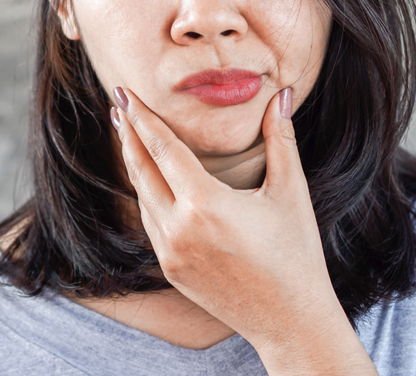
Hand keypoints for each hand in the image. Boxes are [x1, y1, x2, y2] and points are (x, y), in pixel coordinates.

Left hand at [110, 86, 339, 349]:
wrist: (290, 320)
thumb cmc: (296, 253)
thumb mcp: (290, 192)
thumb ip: (281, 138)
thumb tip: (283, 94)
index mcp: (206, 204)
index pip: (163, 148)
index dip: (142, 118)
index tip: (124, 94)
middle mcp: (179, 229)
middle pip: (142, 169)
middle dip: (128, 135)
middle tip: (119, 105)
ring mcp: (171, 253)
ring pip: (142, 197)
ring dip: (134, 164)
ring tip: (130, 137)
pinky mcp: (171, 270)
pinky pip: (150, 223)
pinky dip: (146, 195)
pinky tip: (149, 182)